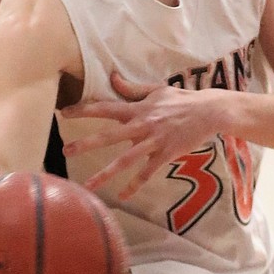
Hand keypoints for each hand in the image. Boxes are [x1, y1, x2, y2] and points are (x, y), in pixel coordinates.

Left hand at [66, 71, 224, 200]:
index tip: (64, 112)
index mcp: (138, 108)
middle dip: (87, 143)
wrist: (209, 111)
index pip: (105, 108)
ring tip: (88, 185)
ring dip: (105, 174)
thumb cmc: (182, 100)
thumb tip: (112, 77)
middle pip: (109, 135)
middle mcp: (142, 125)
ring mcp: (154, 141)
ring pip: (125, 160)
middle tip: (66, 151)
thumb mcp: (156, 90)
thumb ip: (132, 88)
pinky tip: (122, 197)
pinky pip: (147, 173)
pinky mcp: (166, 154)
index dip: (84, 109)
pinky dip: (134, 185)